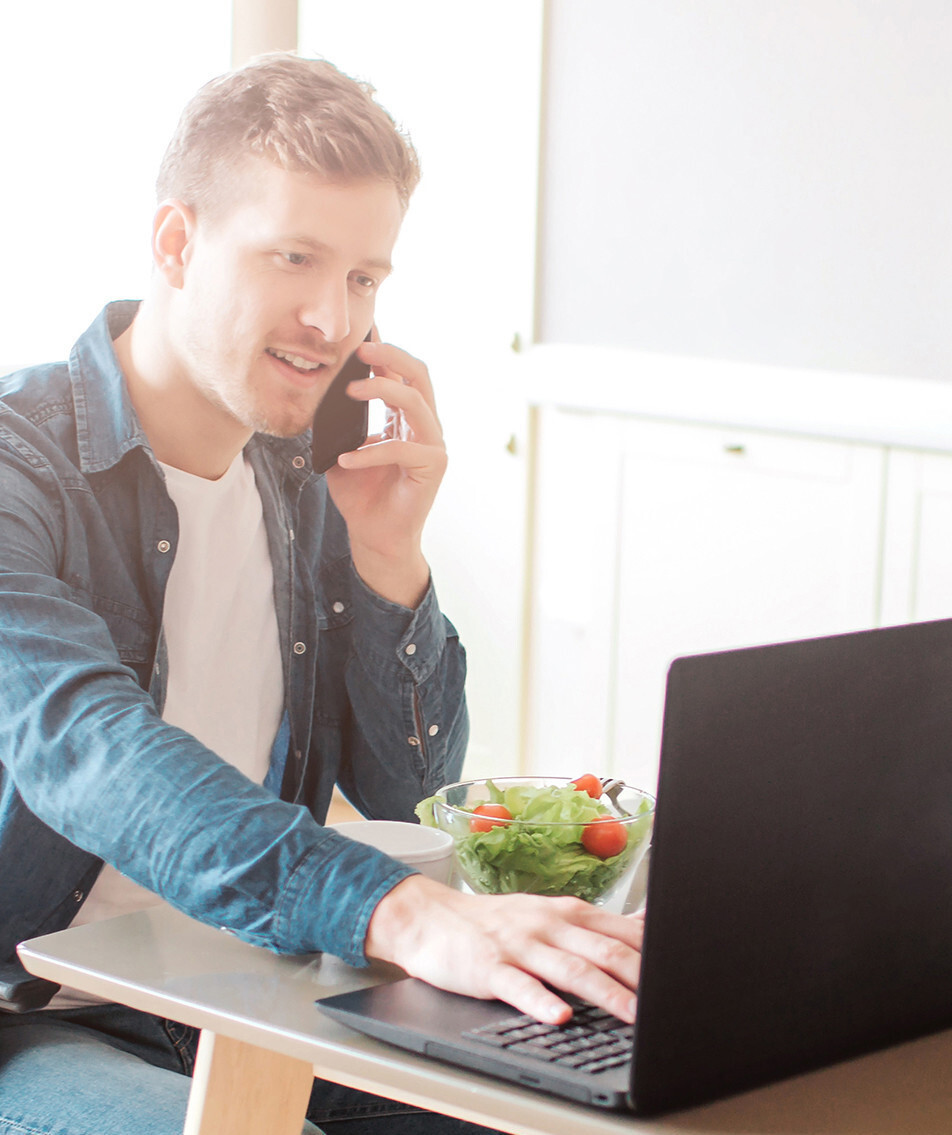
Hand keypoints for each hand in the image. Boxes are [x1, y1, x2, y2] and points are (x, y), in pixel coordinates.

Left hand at [324, 340, 445, 608]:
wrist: (374, 536)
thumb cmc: (361, 494)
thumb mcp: (343, 448)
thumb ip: (341, 421)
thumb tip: (322, 390)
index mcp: (406, 418)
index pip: (402, 373)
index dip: (384, 351)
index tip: (360, 333)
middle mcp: (426, 426)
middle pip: (419, 375)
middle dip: (391, 356)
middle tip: (361, 349)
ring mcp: (433, 445)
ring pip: (415, 402)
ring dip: (382, 390)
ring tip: (350, 390)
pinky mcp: (433, 467)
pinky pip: (402, 448)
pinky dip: (371, 452)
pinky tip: (346, 458)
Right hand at [365, 875, 644, 1024]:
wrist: (430, 916)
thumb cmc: (496, 921)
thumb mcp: (549, 915)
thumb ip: (595, 927)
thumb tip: (648, 931)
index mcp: (569, 913)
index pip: (623, 932)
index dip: (656, 955)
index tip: (684, 975)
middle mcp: (549, 925)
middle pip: (605, 951)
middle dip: (642, 979)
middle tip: (671, 1003)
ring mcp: (519, 945)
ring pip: (571, 970)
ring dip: (605, 994)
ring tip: (633, 1016)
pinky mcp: (489, 967)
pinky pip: (518, 986)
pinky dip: (540, 1002)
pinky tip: (558, 1017)